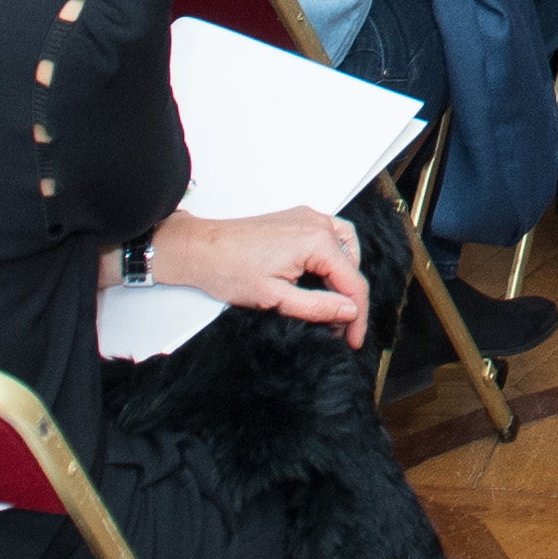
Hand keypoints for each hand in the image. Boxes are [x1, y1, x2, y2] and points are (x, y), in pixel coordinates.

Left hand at [153, 206, 370, 347]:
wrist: (200, 249)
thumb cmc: (227, 269)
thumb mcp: (275, 298)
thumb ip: (317, 307)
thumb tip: (349, 312)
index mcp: (316, 241)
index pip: (353, 283)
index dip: (357, 317)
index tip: (354, 340)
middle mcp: (317, 223)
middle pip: (352, 265)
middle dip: (348, 298)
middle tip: (338, 327)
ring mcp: (307, 218)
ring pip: (346, 248)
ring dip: (345, 276)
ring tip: (333, 303)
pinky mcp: (297, 219)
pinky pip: (330, 237)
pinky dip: (332, 259)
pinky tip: (321, 277)